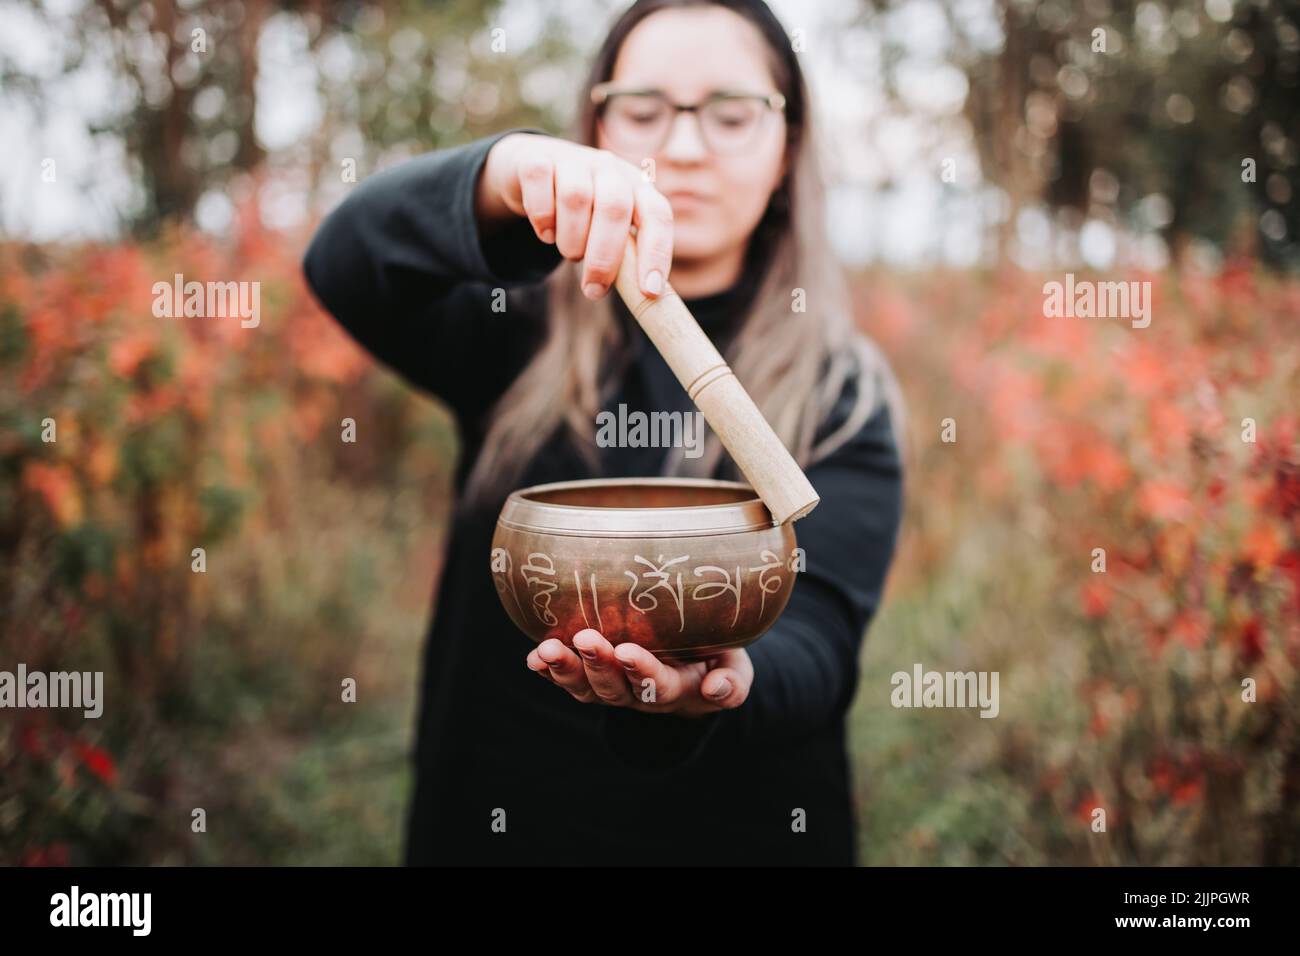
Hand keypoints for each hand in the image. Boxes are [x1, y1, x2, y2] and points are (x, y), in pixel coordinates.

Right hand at [476, 132, 673, 299]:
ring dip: (571, 239)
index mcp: (636, 187)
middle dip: (604, 257)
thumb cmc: (581, 213)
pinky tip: (546, 233)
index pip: (657, 214)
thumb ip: (625, 256)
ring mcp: (573, 160)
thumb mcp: (607, 230)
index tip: (649, 291)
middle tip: (593, 290)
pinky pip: (540, 183)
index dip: (656, 252)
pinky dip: (541, 216)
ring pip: (575, 197)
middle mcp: (608, 168)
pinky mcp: (536, 159)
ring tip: (570, 252)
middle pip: (614, 207)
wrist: (533, 172)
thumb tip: (643, 297)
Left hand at [526, 629, 751, 717]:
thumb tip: (718, 688)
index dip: (643, 672)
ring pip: (586, 686)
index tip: (630, 653)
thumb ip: (732, 681)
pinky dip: (548, 670)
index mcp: (676, 689)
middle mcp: (638, 693)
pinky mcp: (592, 675)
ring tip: (547, 651)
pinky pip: (568, 679)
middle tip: (586, 639)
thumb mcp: (735, 669)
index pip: (658, 686)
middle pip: (614, 688)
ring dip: (566, 669)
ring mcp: (612, 686)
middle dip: (598, 664)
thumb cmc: (717, 658)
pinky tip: (534, 659)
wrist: (695, 667)